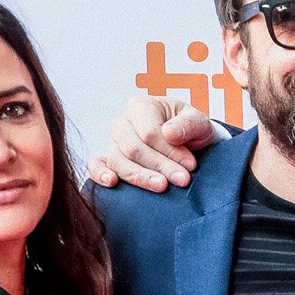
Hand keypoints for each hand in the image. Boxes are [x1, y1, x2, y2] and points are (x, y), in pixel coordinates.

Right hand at [85, 94, 217, 190]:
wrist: (189, 144)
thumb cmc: (191, 131)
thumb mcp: (198, 123)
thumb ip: (188, 125)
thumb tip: (170, 133)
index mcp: (141, 107)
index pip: (149, 132)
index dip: (170, 151)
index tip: (191, 165)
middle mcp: (122, 123)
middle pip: (133, 148)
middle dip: (159, 166)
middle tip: (183, 180)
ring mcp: (114, 143)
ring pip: (118, 161)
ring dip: (140, 177)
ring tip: (161, 187)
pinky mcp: (110, 160)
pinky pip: (96, 165)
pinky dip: (100, 174)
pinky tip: (112, 183)